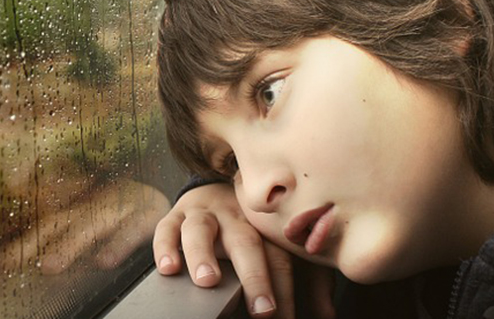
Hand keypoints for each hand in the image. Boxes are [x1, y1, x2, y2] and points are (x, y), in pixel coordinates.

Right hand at [152, 182, 335, 318]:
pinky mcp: (175, 214)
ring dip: (203, 255)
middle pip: (245, 243)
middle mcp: (235, 216)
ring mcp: (203, 214)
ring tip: (207, 281)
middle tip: (262, 310)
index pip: (279, 258)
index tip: (283, 317)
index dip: (284, 288)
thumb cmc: (256, 230)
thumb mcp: (283, 250)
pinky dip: (165, 247)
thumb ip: (309, 282)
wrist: (219, 187)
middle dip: (254, 277)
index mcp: (265, 225)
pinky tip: (169, 268)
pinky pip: (167, 227)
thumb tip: (327, 314)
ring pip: (201, 230)